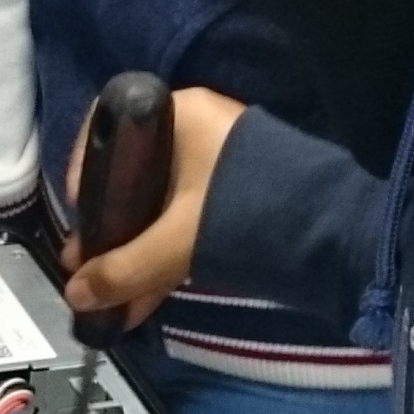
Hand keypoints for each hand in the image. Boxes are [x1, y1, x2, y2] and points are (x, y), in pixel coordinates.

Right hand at [62, 85, 245, 328]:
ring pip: (160, 205)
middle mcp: (197, 130)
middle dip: (109, 225)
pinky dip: (163, 255)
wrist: (339, 238)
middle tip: (88, 265)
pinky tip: (140, 298)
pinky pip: (185, 222)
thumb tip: (75, 293)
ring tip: (109, 293)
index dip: (86, 168)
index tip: (80, 212)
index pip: (113, 125)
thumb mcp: (177, 244)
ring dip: (135, 249)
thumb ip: (123, 269)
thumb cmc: (251, 215)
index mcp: (181, 114)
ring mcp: (218, 166)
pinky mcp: (235, 200)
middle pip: (134, 172)